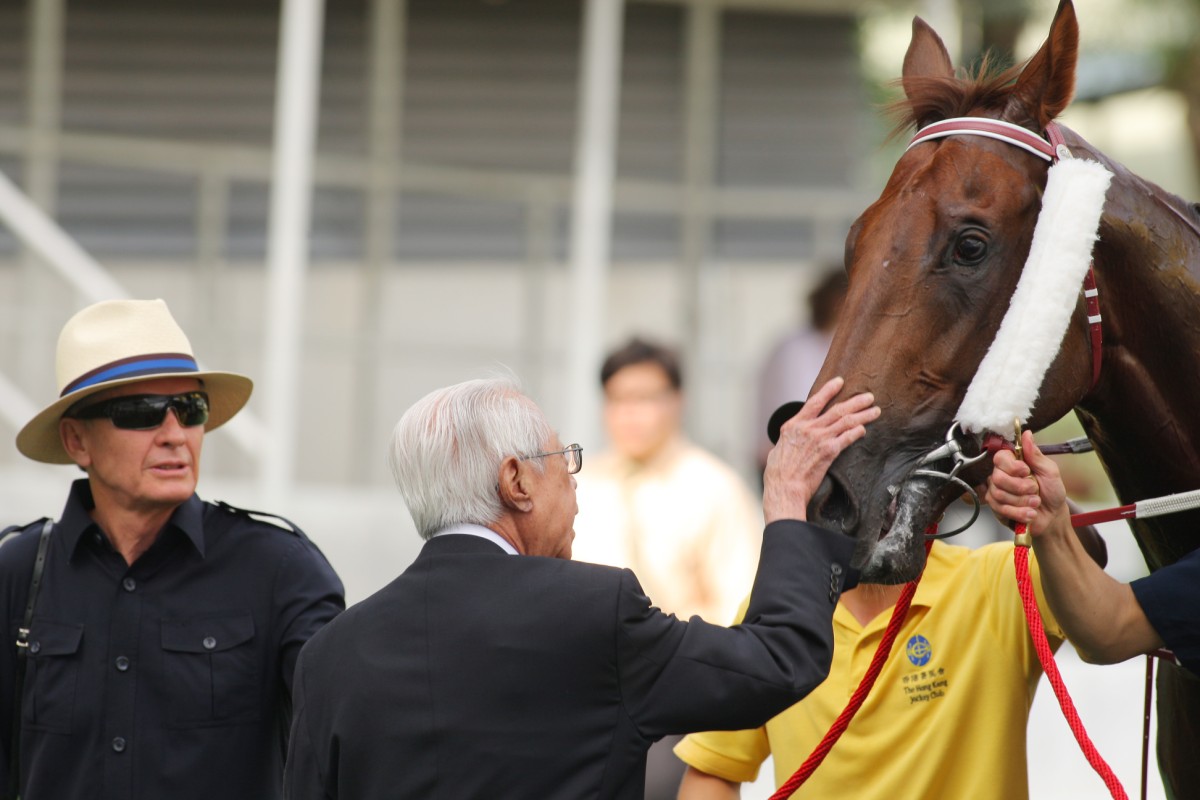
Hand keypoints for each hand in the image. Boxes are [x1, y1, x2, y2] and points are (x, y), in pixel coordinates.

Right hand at [762, 376, 879, 522]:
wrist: (784, 487)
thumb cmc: (778, 472)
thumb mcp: (778, 448)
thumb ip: (790, 439)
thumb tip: (792, 438)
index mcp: (794, 425)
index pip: (815, 402)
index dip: (828, 390)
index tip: (839, 382)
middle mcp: (808, 428)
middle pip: (837, 409)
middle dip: (855, 401)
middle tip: (868, 397)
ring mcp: (820, 439)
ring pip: (846, 421)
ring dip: (863, 415)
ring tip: (875, 411)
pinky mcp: (829, 452)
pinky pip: (848, 438)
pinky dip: (857, 432)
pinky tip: (864, 430)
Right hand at [984, 430, 1068, 534]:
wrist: (1053, 516)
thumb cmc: (1052, 492)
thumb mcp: (1049, 471)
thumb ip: (1035, 454)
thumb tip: (1027, 434)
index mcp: (1014, 464)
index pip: (1000, 457)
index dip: (1011, 466)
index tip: (1026, 471)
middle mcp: (1002, 476)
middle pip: (997, 477)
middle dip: (1020, 487)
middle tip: (1034, 490)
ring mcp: (997, 492)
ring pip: (999, 494)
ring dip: (1022, 501)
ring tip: (1034, 503)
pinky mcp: (997, 508)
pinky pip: (1001, 509)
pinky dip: (1019, 512)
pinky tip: (1029, 513)